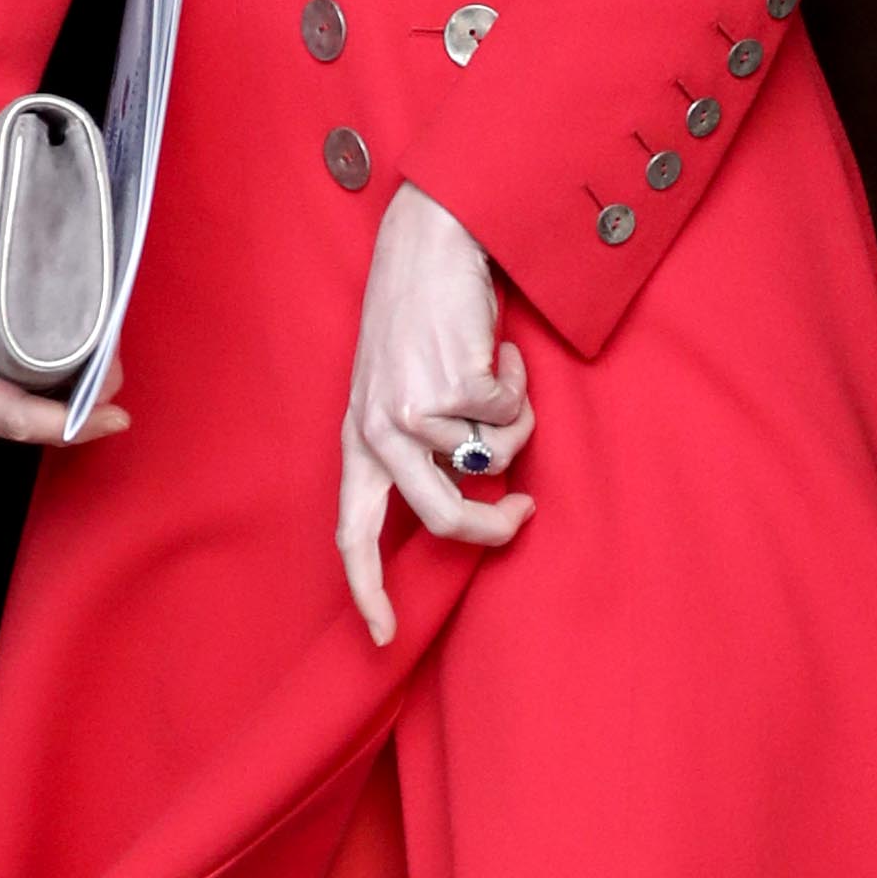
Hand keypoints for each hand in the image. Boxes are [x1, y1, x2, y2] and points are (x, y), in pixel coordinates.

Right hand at [0, 215, 128, 448]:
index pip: (16, 417)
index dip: (67, 422)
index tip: (114, 414)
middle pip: (33, 424)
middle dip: (83, 408)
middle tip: (121, 372)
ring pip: (32, 418)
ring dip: (74, 401)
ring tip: (112, 367)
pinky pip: (24, 405)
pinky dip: (57, 392)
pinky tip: (86, 367)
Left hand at [338, 181, 537, 647]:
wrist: (430, 242)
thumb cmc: (421, 315)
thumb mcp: (403, 388)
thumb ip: (425, 445)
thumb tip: (477, 489)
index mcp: (358, 439)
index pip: (353, 531)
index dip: (367, 588)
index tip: (381, 635)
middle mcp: (378, 430)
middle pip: (443, 518)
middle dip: (493, 528)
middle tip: (523, 512)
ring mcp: (413, 410)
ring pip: (491, 459)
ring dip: (511, 418)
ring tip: (493, 372)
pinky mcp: (452, 386)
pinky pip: (510, 416)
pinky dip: (516, 383)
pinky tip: (495, 348)